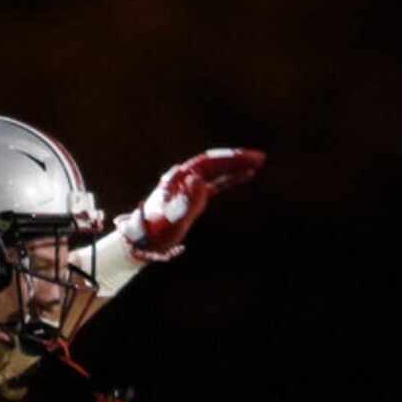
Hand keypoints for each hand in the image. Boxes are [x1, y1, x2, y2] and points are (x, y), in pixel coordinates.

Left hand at [116, 149, 264, 262]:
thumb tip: (197, 178)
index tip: (249, 158)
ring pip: (216, 171)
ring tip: (257, 164)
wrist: (140, 243)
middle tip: (260, 158)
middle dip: (237, 159)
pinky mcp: (191, 197)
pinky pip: (214, 183)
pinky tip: (245, 175)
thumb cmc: (155, 233)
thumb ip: (187, 200)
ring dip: (236, 167)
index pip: (208, 161)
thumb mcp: (173, 219)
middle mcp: (182, 178)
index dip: (230, 158)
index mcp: (178, 178)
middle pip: (214, 162)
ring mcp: (187, 186)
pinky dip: (230, 178)